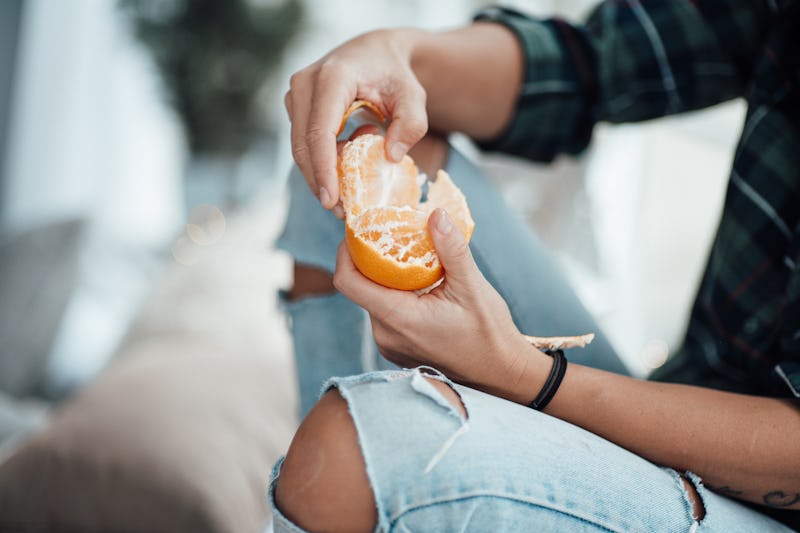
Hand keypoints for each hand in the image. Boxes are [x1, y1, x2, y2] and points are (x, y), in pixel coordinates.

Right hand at [285, 29, 428, 213]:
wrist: (375, 53)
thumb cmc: (396, 76)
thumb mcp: (414, 97)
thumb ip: (411, 125)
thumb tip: (391, 157)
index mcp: (333, 77)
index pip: (320, 131)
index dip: (323, 169)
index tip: (331, 200)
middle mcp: (305, 83)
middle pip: (303, 144)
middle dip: (319, 181)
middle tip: (341, 211)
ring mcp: (296, 95)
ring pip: (300, 147)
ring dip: (321, 173)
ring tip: (349, 193)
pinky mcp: (296, 107)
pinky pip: (304, 143)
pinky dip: (322, 162)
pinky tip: (347, 167)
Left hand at [333, 208, 538, 393]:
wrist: (500, 373)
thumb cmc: (489, 334)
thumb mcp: (473, 287)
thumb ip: (451, 249)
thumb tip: (436, 214)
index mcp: (399, 319)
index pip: (349, 282)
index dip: (345, 252)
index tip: (358, 231)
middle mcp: (386, 335)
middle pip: (360, 287)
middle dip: (370, 259)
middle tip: (388, 234)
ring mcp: (389, 344)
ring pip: (373, 299)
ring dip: (384, 277)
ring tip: (406, 256)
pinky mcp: (396, 348)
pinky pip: (384, 314)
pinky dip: (394, 295)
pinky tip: (417, 283)